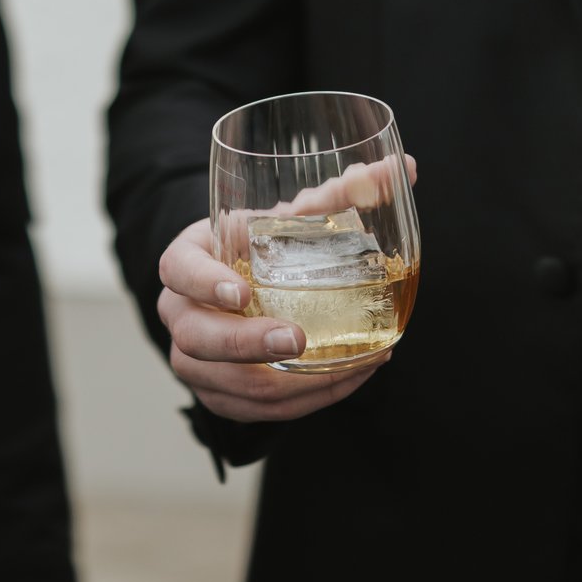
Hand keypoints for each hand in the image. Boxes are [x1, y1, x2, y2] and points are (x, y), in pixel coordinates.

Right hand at [156, 181, 399, 422]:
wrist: (249, 283)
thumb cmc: (264, 245)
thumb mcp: (291, 216)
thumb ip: (341, 195)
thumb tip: (402, 170)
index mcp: (188, 260)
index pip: (179, 270)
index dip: (203, 283)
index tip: (240, 291)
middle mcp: (181, 312)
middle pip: (195, 339)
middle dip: (247, 346)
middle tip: (298, 340)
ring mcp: (194, 358)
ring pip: (224, 384)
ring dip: (285, 384)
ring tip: (342, 366)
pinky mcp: (218, 393)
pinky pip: (253, 411)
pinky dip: (301, 401)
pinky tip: (345, 380)